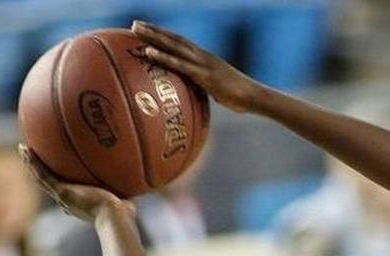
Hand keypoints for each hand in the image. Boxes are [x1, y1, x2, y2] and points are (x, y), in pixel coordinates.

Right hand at [18, 145, 134, 224]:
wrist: (115, 218)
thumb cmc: (127, 214)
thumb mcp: (128, 196)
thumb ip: (130, 187)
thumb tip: (143, 175)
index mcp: (83, 201)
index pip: (71, 189)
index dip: (65, 180)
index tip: (64, 170)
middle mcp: (70, 200)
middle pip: (54, 182)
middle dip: (46, 169)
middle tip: (39, 157)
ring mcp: (64, 197)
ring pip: (43, 177)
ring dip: (33, 163)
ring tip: (24, 148)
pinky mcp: (60, 192)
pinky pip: (42, 174)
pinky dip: (32, 162)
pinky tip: (25, 148)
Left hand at [131, 20, 259, 112]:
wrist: (255, 97)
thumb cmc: (239, 97)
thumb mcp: (220, 90)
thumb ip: (206, 88)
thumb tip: (196, 97)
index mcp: (206, 59)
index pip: (182, 43)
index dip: (166, 36)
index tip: (149, 31)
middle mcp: (203, 56)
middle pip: (174, 39)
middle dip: (154, 31)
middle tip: (134, 24)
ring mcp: (203, 63)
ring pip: (174, 46)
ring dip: (153, 37)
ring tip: (135, 30)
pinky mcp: (204, 74)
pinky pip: (180, 64)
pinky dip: (163, 57)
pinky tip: (149, 52)